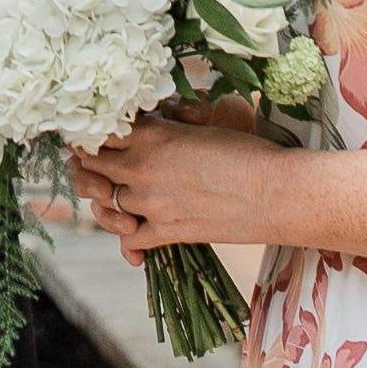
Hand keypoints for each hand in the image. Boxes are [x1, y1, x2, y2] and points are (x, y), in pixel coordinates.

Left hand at [73, 108, 279, 262]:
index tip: (94, 136)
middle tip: (94, 165)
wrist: (277, 193)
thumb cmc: (249, 152)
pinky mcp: (167, 232)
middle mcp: (143, 168)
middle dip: (89, 165)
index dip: (92, 134)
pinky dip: (127, 243)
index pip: (100, 133)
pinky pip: (129, 240)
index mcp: (152, 136)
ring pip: (106, 204)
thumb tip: (153, 124)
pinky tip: (133, 238)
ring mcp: (151, 203)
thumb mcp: (202, 129)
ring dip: (107, 201)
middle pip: (92, 166)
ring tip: (113, 197)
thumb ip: (168, 128)